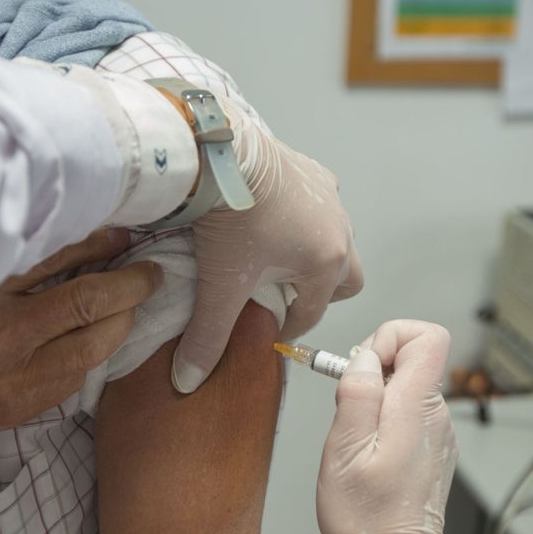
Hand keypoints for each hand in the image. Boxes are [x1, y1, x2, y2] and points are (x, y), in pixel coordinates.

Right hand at [0, 228, 161, 433]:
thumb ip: (51, 258)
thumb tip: (111, 240)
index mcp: (4, 326)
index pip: (85, 301)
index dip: (126, 281)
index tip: (145, 263)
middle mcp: (16, 368)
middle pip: (97, 337)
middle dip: (128, 305)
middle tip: (143, 280)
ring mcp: (20, 395)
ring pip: (90, 362)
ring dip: (113, 329)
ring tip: (117, 302)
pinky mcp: (22, 412)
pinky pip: (72, 380)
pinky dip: (87, 352)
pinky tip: (85, 332)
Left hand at [173, 98, 363, 392]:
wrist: (219, 151)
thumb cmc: (228, 217)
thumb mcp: (219, 284)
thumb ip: (208, 337)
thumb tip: (188, 382)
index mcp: (327, 262)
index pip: (313, 312)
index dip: (289, 327)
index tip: (268, 331)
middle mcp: (340, 229)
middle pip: (345, 278)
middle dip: (319, 293)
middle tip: (282, 296)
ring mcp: (331, 197)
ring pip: (335, 240)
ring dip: (312, 255)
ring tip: (273, 259)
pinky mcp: (314, 172)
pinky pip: (322, 206)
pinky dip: (305, 221)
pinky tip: (271, 220)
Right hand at [316, 320, 457, 533]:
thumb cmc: (365, 516)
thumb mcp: (343, 451)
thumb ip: (356, 394)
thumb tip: (363, 357)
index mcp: (417, 408)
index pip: (428, 336)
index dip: (389, 336)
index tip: (360, 368)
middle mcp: (437, 414)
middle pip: (413, 356)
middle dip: (372, 368)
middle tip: (346, 410)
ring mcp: (438, 432)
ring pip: (406, 385)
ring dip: (374, 397)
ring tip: (353, 440)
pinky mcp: (432, 448)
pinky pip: (407, 411)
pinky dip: (382, 418)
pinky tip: (366, 453)